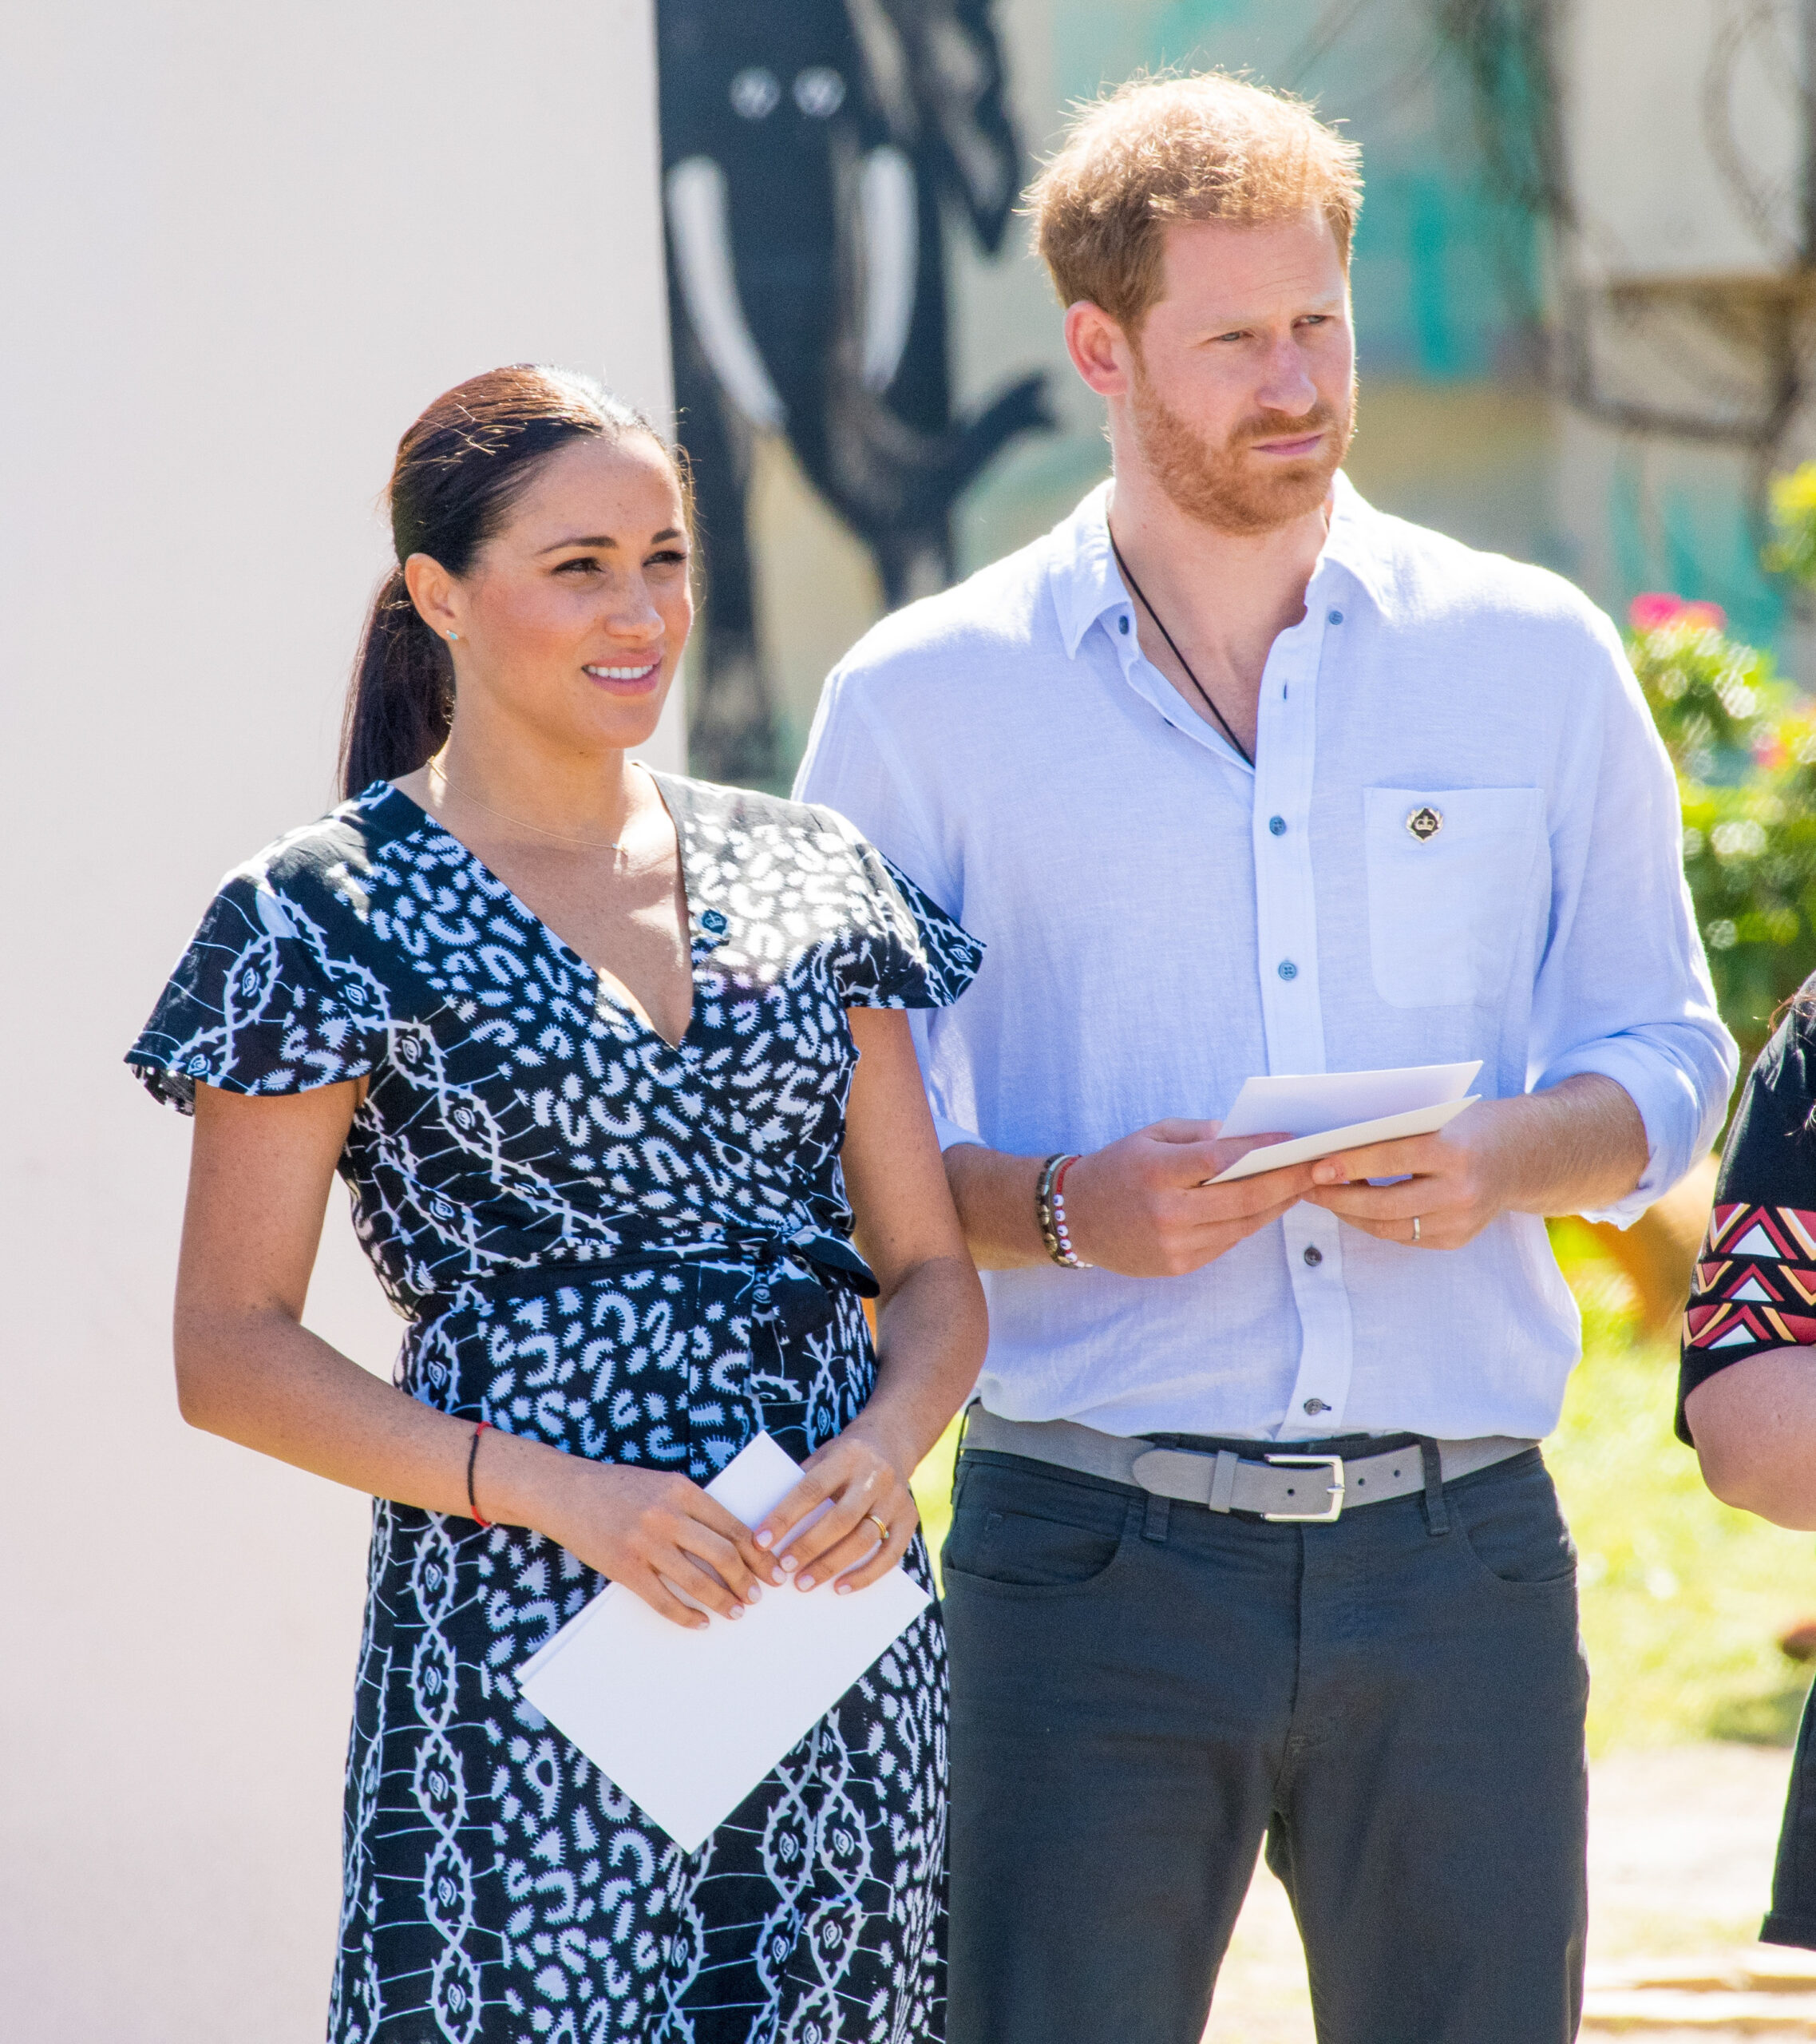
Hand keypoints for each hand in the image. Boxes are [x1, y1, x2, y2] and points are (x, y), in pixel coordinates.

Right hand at [543, 1461, 780, 1629]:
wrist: (565, 1491)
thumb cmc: (617, 1487)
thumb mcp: (662, 1483)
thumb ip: (694, 1507)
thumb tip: (735, 1540)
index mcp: (683, 1490)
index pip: (733, 1526)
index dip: (758, 1554)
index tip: (771, 1570)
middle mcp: (667, 1515)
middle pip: (723, 1555)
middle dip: (746, 1580)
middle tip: (756, 1597)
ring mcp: (645, 1543)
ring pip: (697, 1581)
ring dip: (722, 1601)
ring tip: (735, 1612)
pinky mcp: (624, 1568)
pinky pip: (663, 1600)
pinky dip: (686, 1615)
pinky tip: (699, 1622)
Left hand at [752, 1417, 918, 1595]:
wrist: (891, 1440)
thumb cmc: (843, 1457)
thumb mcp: (821, 1457)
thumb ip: (801, 1485)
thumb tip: (770, 1531)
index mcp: (847, 1456)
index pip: (811, 1488)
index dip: (785, 1516)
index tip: (761, 1542)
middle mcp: (875, 1475)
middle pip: (841, 1518)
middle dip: (809, 1546)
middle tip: (784, 1568)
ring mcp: (896, 1498)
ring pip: (865, 1539)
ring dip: (832, 1565)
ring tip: (804, 1583)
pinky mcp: (910, 1517)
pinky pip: (891, 1554)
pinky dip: (866, 1575)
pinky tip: (841, 1588)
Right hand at [1062, 1120, 1319, 1276]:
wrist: (1074, 1218)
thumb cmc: (1117, 1167)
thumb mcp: (1149, 1136)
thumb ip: (1197, 1135)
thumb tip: (1244, 1138)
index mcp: (1155, 1173)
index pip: (1219, 1161)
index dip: (1260, 1151)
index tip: (1293, 1142)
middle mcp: (1165, 1213)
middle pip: (1241, 1199)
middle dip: (1287, 1182)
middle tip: (1321, 1167)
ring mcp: (1173, 1245)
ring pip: (1241, 1226)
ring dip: (1276, 1205)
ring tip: (1302, 1186)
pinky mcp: (1177, 1265)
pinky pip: (1226, 1242)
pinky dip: (1250, 1223)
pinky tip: (1269, 1206)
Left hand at [1302, 1101, 1507, 1249]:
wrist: (1523, 1155)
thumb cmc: (1469, 1127)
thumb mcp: (1438, 1118)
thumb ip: (1395, 1131)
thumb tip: (1335, 1144)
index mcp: (1455, 1151)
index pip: (1390, 1160)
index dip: (1348, 1165)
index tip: (1315, 1166)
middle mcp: (1461, 1191)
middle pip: (1385, 1204)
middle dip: (1340, 1198)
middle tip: (1310, 1188)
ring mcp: (1461, 1221)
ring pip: (1390, 1227)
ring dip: (1352, 1215)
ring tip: (1327, 1199)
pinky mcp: (1458, 1239)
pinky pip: (1405, 1237)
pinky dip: (1376, 1224)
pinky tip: (1356, 1210)